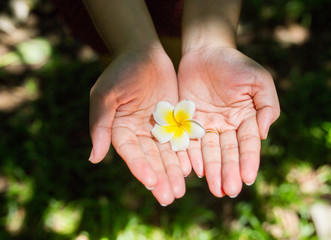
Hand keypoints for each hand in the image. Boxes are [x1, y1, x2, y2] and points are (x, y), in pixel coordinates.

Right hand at [89, 46, 189, 205]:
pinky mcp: (174, 121)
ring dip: (173, 172)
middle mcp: (139, 133)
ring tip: (181, 190)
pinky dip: (185, 154)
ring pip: (166, 154)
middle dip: (160, 177)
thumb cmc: (121, 71)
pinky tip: (192, 168)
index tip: (152, 182)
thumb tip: (94, 159)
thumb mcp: (105, 95)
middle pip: (151, 159)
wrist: (143, 52)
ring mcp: (157, 128)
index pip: (131, 154)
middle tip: (170, 197)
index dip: (140, 168)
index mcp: (120, 130)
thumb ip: (100, 125)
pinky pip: (180, 140)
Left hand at [178, 46, 279, 197]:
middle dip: (228, 171)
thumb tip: (262, 135)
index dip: (248, 161)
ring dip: (212, 170)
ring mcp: (206, 126)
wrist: (206, 50)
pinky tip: (194, 170)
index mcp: (246, 119)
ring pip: (209, 152)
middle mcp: (226, 127)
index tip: (247, 179)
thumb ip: (266, 106)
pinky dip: (192, 155)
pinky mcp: (188, 122)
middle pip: (228, 153)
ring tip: (213, 188)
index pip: (248, 144)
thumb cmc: (235, 64)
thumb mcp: (258, 80)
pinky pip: (189, 142)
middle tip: (227, 191)